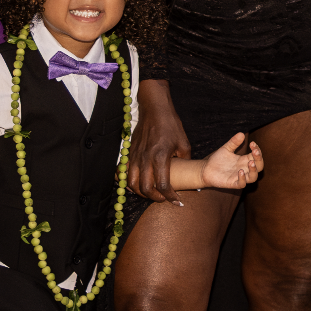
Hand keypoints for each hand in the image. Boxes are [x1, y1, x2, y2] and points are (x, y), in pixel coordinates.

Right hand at [130, 79, 190, 202]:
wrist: (154, 109)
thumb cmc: (170, 125)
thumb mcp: (184, 143)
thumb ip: (185, 160)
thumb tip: (186, 172)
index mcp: (160, 157)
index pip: (162, 185)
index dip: (170, 197)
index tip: (176, 201)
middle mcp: (145, 159)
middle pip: (145, 188)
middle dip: (154, 198)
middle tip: (163, 198)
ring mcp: (135, 156)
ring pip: (131, 183)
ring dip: (140, 192)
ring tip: (150, 193)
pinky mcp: (129, 153)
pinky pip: (124, 173)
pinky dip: (129, 182)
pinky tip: (136, 184)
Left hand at [198, 133, 262, 189]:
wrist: (206, 169)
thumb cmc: (218, 159)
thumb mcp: (226, 148)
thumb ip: (233, 142)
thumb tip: (241, 134)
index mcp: (245, 160)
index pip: (257, 156)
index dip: (257, 150)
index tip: (252, 143)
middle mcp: (244, 169)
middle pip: (259, 166)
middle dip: (259, 159)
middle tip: (255, 152)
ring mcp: (239, 177)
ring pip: (253, 177)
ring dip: (254, 170)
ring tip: (250, 162)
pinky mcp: (233, 183)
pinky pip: (241, 184)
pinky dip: (243, 179)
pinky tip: (240, 171)